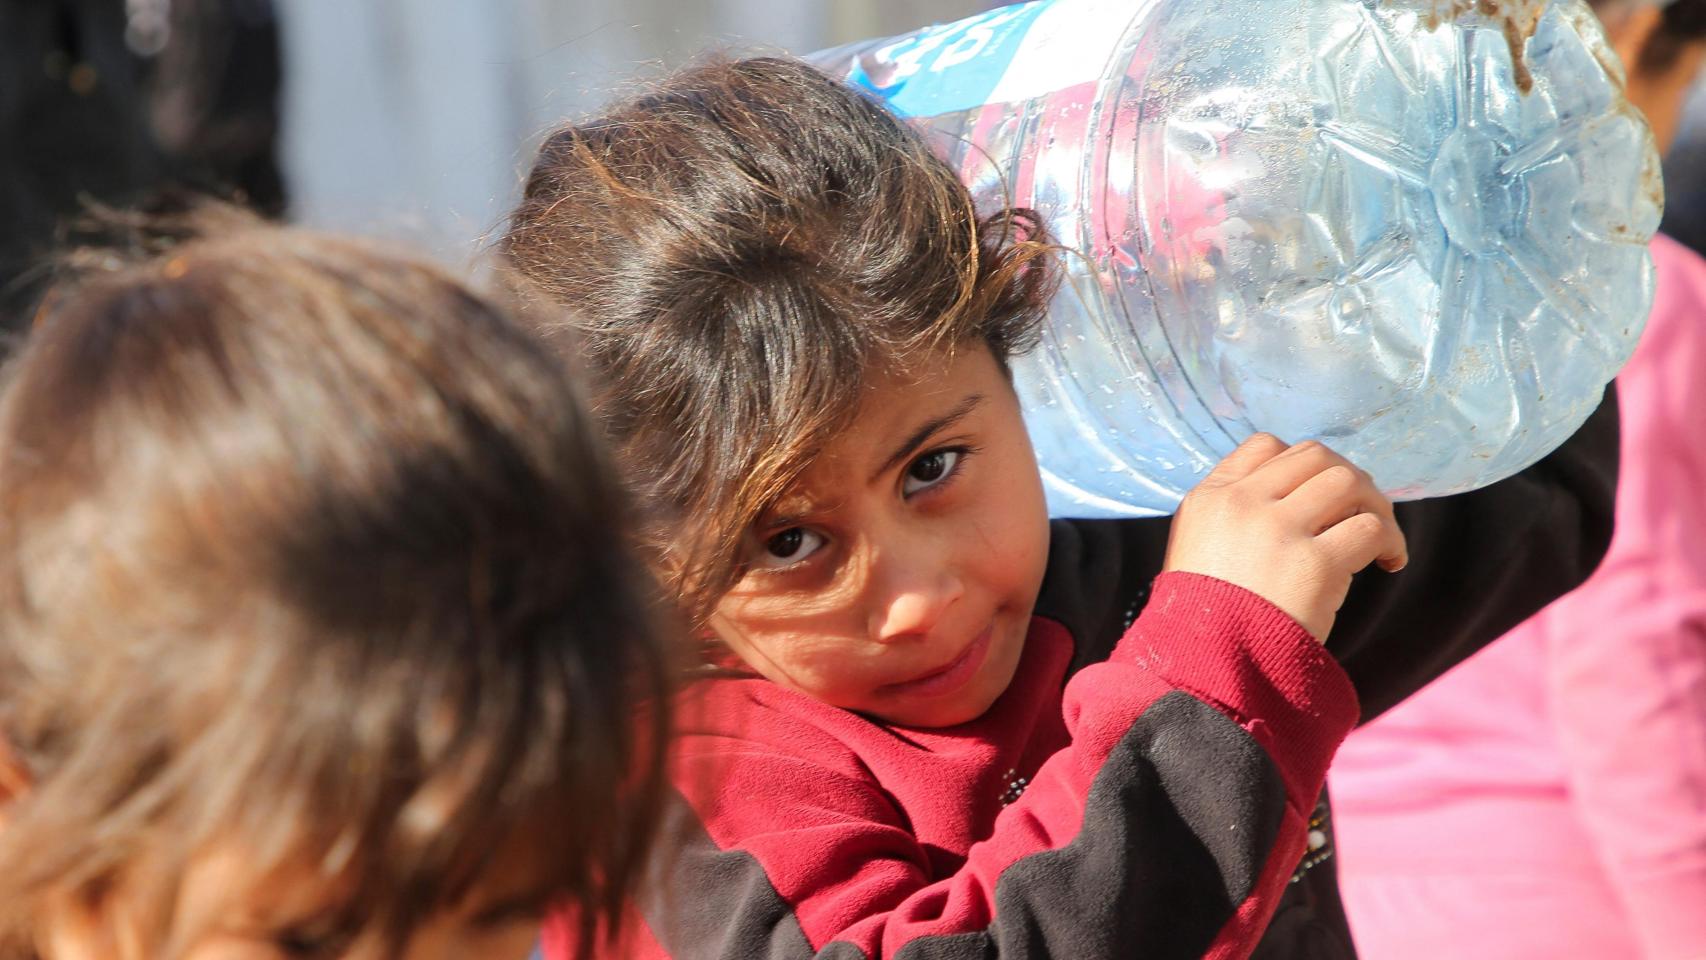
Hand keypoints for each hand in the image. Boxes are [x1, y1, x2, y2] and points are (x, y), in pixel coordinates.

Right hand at [1163, 434, 1407, 642]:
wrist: (1206, 667)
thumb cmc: (1207, 619)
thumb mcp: (1198, 550)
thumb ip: (1235, 517)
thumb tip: (1298, 498)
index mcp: (1210, 498)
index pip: (1265, 446)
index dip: (1302, 466)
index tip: (1318, 498)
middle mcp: (1242, 503)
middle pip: (1316, 456)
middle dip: (1348, 479)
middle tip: (1361, 513)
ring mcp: (1277, 529)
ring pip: (1348, 481)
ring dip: (1375, 505)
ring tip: (1380, 540)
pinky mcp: (1314, 563)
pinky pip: (1371, 528)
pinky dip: (1390, 541)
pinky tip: (1389, 563)